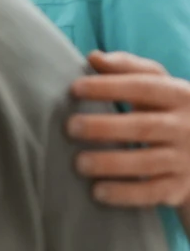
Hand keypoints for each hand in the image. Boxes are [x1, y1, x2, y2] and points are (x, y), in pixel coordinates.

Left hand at [71, 51, 189, 210]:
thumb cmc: (170, 114)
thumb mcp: (161, 89)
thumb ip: (128, 70)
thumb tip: (93, 57)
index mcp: (182, 96)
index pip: (145, 86)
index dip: (110, 87)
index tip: (74, 89)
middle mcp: (187, 126)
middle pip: (144, 126)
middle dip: (106, 126)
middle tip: (71, 127)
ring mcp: (186, 158)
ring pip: (147, 161)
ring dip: (111, 162)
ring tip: (79, 162)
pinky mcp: (179, 187)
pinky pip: (151, 192)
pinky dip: (125, 193)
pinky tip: (97, 192)